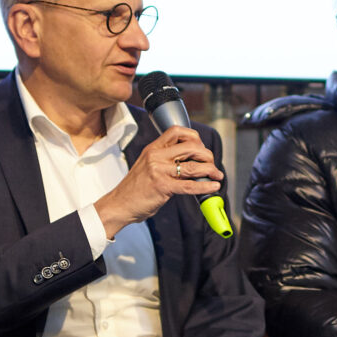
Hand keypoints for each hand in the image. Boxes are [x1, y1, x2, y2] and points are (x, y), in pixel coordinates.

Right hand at [96, 126, 222, 236]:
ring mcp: (159, 171)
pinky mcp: (163, 187)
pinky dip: (205, 186)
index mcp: (153, 148)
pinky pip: (190, 185)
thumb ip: (164, 160)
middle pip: (190, 147)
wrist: (119, 204)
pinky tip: (213, 186)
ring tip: (217, 175)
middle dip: (206, 155)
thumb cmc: (135, 188)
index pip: (176, 131)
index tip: (201, 147)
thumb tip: (190, 161)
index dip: (194, 136)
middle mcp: (156, 156)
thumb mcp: (147, 165)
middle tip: (211, 163)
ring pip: (193, 166)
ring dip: (210, 170)